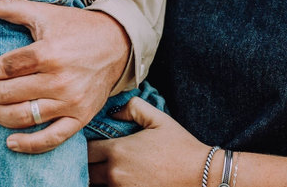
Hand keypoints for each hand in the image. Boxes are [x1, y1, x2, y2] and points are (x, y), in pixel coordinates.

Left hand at [0, 0, 129, 152]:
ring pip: (24, 116)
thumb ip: (14, 8)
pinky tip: (10, 142)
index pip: (4, 68)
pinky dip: (29, 144)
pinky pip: (52, 138)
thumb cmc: (78, 28)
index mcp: (47, 52)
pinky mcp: (80, 117)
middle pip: (9, 93)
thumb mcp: (46, 13)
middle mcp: (58, 79)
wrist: (117, 44)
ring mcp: (70, 102)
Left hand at [88, 97, 207, 186]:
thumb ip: (133, 107)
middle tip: (96, 157)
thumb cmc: (180, 146)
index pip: (86, 149)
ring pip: (97, 185)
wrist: (201, 174)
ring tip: (107, 168)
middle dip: (89, 163)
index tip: (92, 142)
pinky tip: (122, 179)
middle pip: (86, 171)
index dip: (85, 145)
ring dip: (98, 177)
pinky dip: (111, 186)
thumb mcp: (158, 118)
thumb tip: (113, 112)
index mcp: (118, 151)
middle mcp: (114, 173)